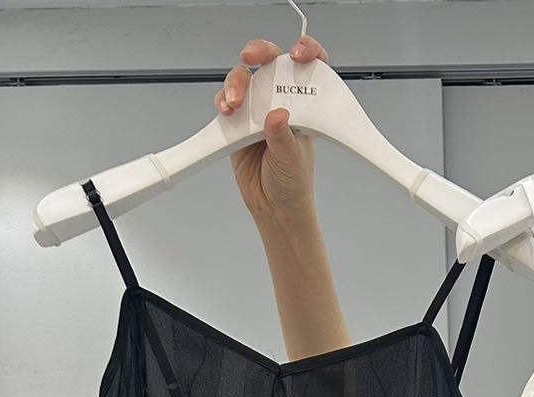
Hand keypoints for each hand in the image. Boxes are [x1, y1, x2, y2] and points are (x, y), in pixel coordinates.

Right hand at [218, 35, 328, 221]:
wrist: (274, 208)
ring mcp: (258, 108)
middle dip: (260, 52)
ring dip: (236, 84)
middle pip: (270, 62)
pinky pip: (226, 101)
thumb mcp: (293, 159)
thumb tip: (278, 115)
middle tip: (251, 58)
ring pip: (245, 78)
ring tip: (234, 104)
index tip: (298, 53)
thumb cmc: (293, 183)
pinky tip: (226, 112)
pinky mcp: (238, 121)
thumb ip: (283, 136)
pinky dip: (223, 101)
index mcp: (304, 106)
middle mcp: (281, 101)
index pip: (310, 68)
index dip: (307, 52)